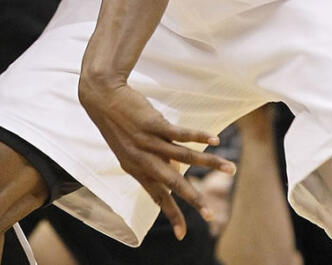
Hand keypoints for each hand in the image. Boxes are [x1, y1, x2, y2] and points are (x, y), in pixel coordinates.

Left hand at [78, 76, 234, 238]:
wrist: (101, 97)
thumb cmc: (118, 123)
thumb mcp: (130, 149)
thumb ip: (152, 161)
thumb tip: (176, 168)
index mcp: (135, 169)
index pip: (157, 196)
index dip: (170, 214)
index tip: (182, 234)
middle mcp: (142, 159)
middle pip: (173, 183)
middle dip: (193, 200)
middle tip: (210, 216)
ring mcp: (148, 141)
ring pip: (184, 157)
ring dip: (209, 163)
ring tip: (230, 169)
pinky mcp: (153, 124)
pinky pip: (181, 134)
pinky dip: (199, 137)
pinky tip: (215, 140)